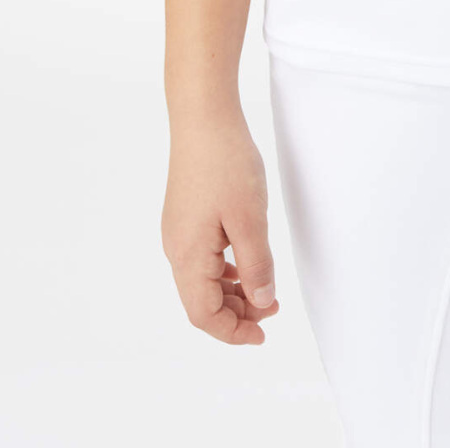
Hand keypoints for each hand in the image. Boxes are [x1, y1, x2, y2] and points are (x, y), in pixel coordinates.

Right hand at [161, 105, 281, 344]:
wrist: (203, 115)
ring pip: (203, 279)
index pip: (203, 315)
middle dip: (236, 313)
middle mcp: (176, 248)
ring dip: (233, 292)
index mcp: (188, 256)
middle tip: (272, 309)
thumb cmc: (226, 164)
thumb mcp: (250, 218)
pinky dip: (226, 270)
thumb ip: (256, 265)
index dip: (232, 332)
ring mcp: (179, 231)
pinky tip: (247, 262)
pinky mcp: (186, 215)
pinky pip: (203, 257)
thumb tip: (261, 303)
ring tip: (265, 290)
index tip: (263, 334)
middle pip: (201, 301)